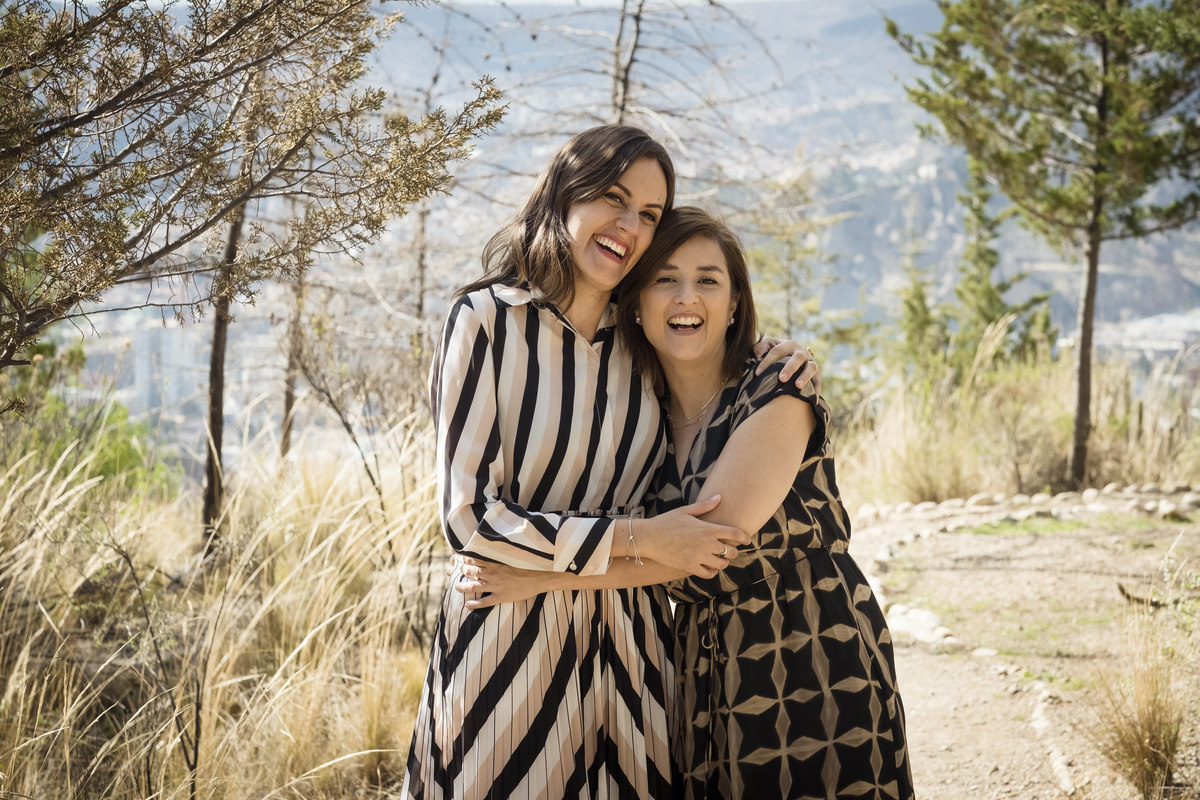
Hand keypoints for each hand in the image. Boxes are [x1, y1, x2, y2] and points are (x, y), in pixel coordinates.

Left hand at [453, 556, 554, 608]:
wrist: (541, 576)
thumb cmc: (529, 563)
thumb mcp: (514, 552)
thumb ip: (503, 549)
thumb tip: (498, 539)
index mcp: (495, 561)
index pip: (475, 558)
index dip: (465, 558)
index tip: (460, 558)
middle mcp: (493, 573)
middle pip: (471, 571)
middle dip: (463, 571)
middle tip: (458, 571)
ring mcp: (496, 585)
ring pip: (473, 586)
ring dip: (462, 587)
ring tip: (457, 587)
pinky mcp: (501, 596)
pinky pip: (484, 602)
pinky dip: (474, 604)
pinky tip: (467, 605)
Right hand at [634, 496, 748, 578]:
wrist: (649, 537)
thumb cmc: (666, 522)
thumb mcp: (685, 511)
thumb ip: (704, 506)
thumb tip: (719, 497)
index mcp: (706, 529)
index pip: (733, 534)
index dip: (743, 537)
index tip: (747, 540)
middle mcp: (705, 544)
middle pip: (730, 552)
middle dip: (733, 551)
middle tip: (730, 550)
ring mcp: (698, 557)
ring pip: (721, 564)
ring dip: (723, 562)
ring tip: (720, 559)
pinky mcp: (689, 567)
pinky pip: (708, 574)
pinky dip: (712, 572)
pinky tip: (710, 567)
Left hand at [753, 338, 820, 395]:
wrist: (794, 354)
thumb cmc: (776, 352)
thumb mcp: (768, 345)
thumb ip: (760, 348)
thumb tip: (759, 357)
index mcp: (789, 344)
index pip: (777, 351)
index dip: (767, 361)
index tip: (757, 373)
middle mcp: (802, 352)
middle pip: (797, 358)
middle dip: (790, 368)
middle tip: (782, 379)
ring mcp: (811, 362)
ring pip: (811, 367)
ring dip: (805, 376)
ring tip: (798, 386)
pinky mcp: (817, 373)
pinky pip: (818, 381)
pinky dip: (816, 389)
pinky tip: (811, 399)